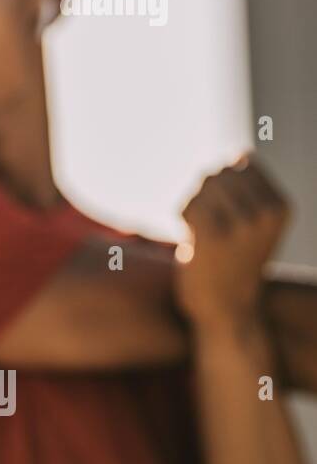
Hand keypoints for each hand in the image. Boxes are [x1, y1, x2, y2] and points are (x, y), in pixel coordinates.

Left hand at [174, 155, 289, 326]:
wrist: (226, 308)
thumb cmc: (233, 259)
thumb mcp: (253, 221)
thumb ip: (248, 187)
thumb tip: (241, 154)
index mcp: (281, 206)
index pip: (241, 162)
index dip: (223, 183)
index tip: (226, 211)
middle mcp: (267, 213)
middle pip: (219, 172)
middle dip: (205, 193)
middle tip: (207, 222)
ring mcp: (243, 224)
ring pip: (202, 185)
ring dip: (193, 205)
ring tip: (202, 231)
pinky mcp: (214, 236)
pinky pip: (188, 204)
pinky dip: (182, 216)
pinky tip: (192, 239)